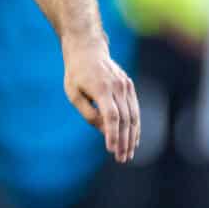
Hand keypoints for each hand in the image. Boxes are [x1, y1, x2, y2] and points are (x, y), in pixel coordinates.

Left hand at [63, 35, 138, 163]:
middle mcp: (118, 87)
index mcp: (102, 88)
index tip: (112, 150)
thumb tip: (104, 131)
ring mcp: (126, 85)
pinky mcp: (129, 86)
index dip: (113, 135)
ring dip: (132, 136)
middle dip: (124, 141)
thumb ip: (88, 113)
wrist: (88, 49)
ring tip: (129, 153)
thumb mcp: (73, 93)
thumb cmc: (76, 73)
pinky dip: (135, 125)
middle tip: (122, 159)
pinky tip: (133, 138)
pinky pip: (135, 109)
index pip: (112, 116)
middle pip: (125, 119)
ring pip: (134, 115)